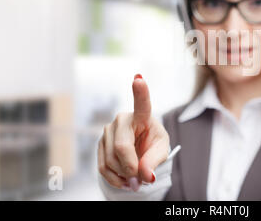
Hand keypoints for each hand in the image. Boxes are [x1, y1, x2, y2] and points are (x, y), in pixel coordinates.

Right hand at [97, 74, 169, 189]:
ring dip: (125, 175)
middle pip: (121, 147)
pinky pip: (103, 167)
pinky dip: (115, 179)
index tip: (139, 79)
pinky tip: (124, 180)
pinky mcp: (100, 145)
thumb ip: (155, 162)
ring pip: (111, 160)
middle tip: (141, 178)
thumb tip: (145, 175)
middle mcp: (121, 120)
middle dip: (131, 167)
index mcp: (142, 116)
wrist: (139, 154)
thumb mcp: (161, 151)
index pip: (142, 104)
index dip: (140, 92)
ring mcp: (107, 131)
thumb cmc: (152, 145)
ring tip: (135, 178)